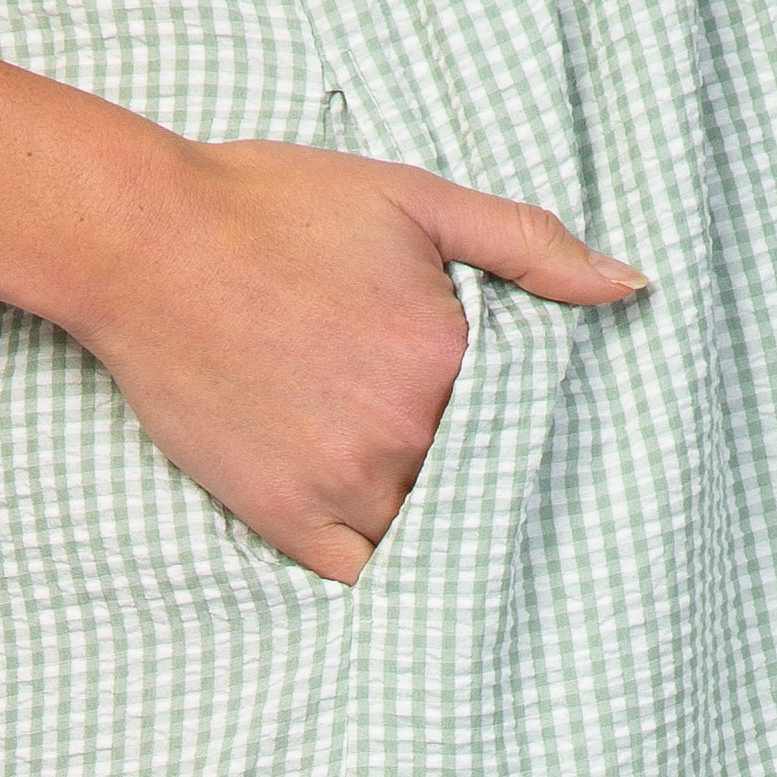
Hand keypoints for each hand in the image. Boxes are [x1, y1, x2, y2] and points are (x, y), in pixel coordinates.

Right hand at [80, 137, 646, 582]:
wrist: (144, 242)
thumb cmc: (274, 209)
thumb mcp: (416, 198)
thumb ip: (530, 245)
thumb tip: (631, 286)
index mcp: (448, 362)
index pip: (532, 426)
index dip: (535, 429)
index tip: (534, 430)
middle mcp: (404, 437)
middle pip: (486, 487)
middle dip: (497, 480)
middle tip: (509, 481)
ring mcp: (341, 486)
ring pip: (433, 537)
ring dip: (449, 525)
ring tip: (458, 514)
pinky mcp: (283, 516)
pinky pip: (364, 578)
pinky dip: (393, 570)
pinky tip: (406, 553)